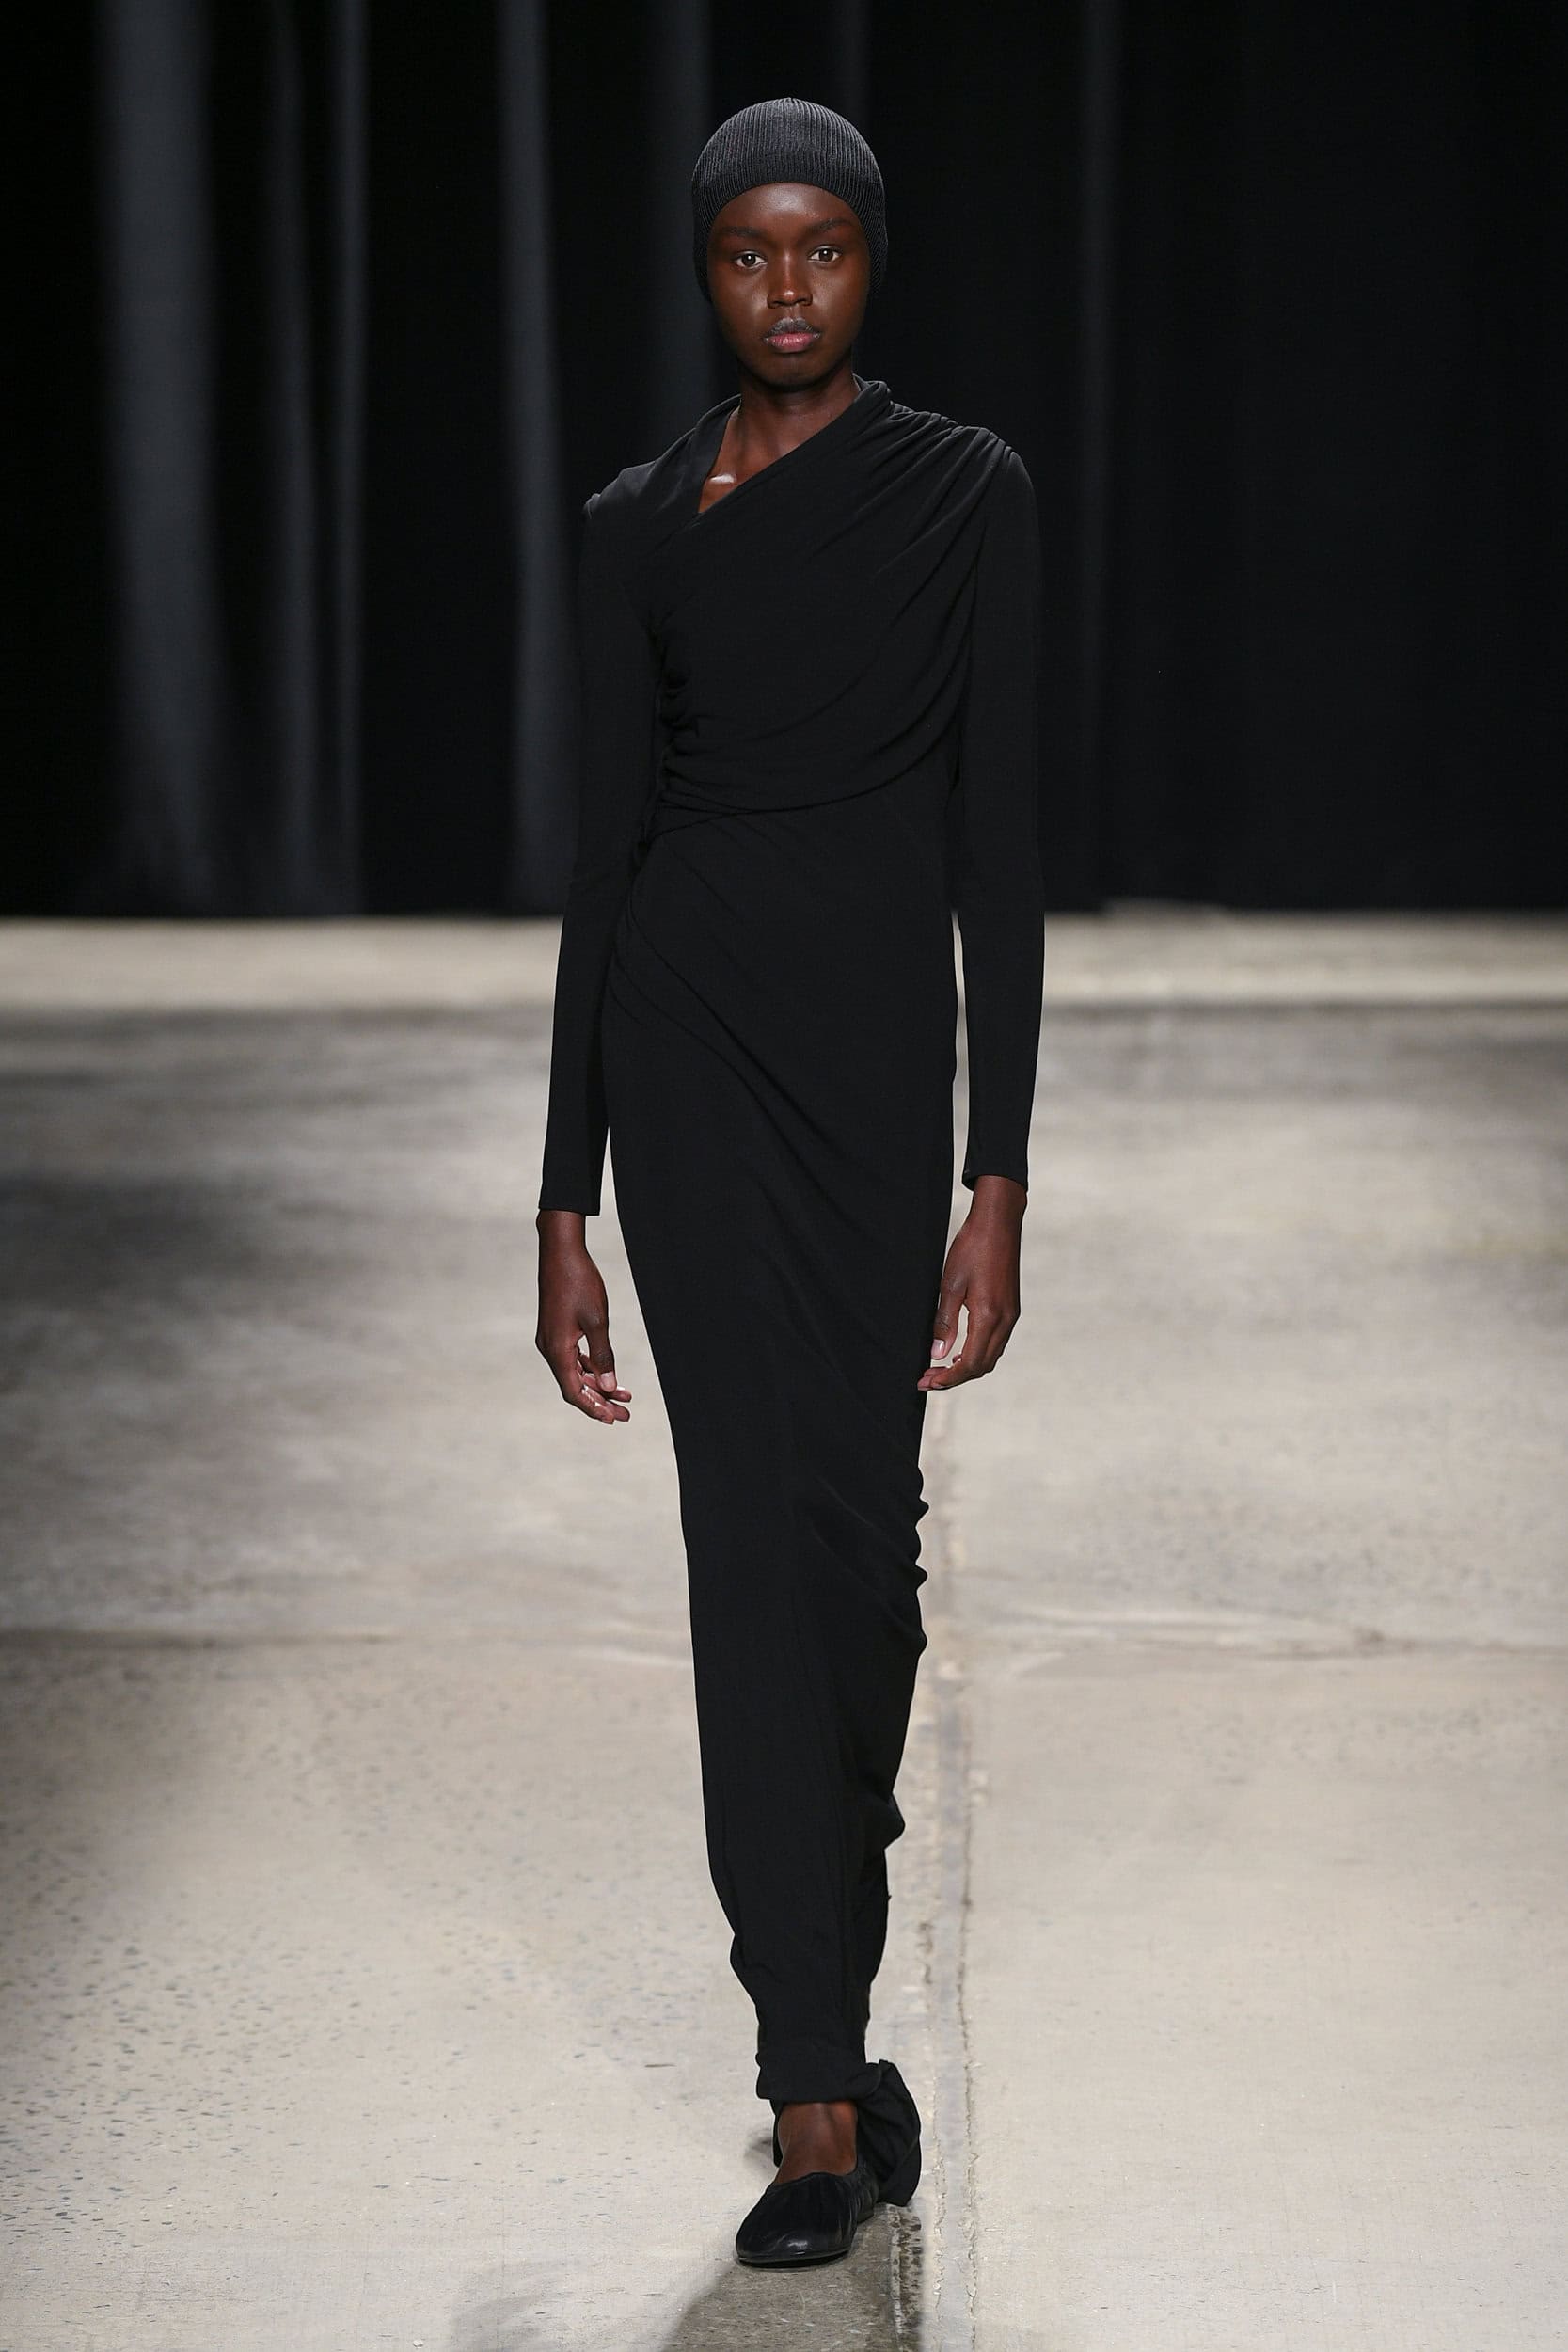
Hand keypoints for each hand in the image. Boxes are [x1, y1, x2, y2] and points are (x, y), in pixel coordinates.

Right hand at [536, 1210, 632, 1423]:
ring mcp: (551, 1339)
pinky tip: (606, 1373)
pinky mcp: (555, 1330)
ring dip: (597, 1385)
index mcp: (556, 1350)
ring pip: (574, 1373)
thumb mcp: (597, 1321)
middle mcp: (549, 1349)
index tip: (614, 1420)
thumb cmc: (580, 1283)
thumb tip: (609, 1386)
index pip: (573, 1392)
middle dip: (600, 1401)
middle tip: (626, 1414)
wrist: (561, 1251)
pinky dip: (589, 1368)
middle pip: (574, 1386)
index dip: (593, 1408)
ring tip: (624, 1395)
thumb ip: (603, 1356)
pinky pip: (572, 1358)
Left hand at [919, 1175, 1025, 1390]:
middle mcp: (1005, 1321)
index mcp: (989, 1316)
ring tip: (940, 1369)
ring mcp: (1011, 1316)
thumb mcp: (950, 1284)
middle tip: (927, 1379)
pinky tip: (960, 1351)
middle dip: (955, 1378)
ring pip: (991, 1357)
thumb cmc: (972, 1248)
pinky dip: (978, 1354)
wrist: (999, 1223)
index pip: (970, 1363)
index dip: (948, 1378)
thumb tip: (937, 1354)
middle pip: (982, 1366)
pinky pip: (996, 1343)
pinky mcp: (1011, 1309)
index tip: (926, 1381)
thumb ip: (944, 1322)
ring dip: (967, 1368)